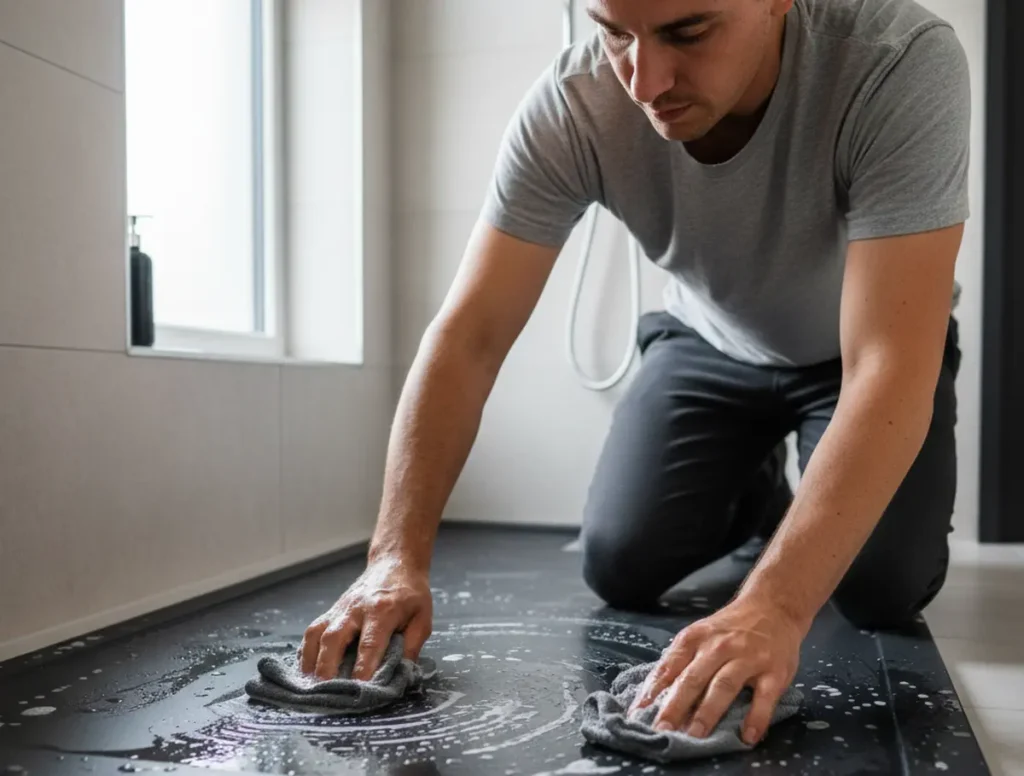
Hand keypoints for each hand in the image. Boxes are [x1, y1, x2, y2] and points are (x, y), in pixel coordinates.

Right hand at [299, 555, 432, 681]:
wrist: (395, 562)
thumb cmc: (411, 594)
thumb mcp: (422, 619)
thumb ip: (411, 648)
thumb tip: (399, 676)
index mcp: (382, 610)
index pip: (369, 644)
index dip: (362, 670)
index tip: (360, 691)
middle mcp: (356, 609)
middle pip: (333, 639)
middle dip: (327, 669)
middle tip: (327, 694)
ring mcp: (340, 609)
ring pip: (316, 634)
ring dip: (311, 662)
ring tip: (311, 687)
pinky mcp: (331, 611)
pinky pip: (312, 631)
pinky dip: (306, 652)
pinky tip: (307, 670)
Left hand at [628, 595, 806, 745]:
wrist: (772, 607)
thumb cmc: (729, 628)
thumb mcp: (699, 635)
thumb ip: (679, 661)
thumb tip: (652, 693)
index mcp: (695, 638)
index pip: (669, 666)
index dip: (653, 690)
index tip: (638, 712)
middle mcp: (719, 647)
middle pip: (693, 678)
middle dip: (675, 706)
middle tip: (662, 730)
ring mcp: (747, 658)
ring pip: (723, 686)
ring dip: (707, 712)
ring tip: (694, 736)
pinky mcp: (773, 672)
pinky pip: (764, 697)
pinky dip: (756, 718)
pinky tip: (747, 737)